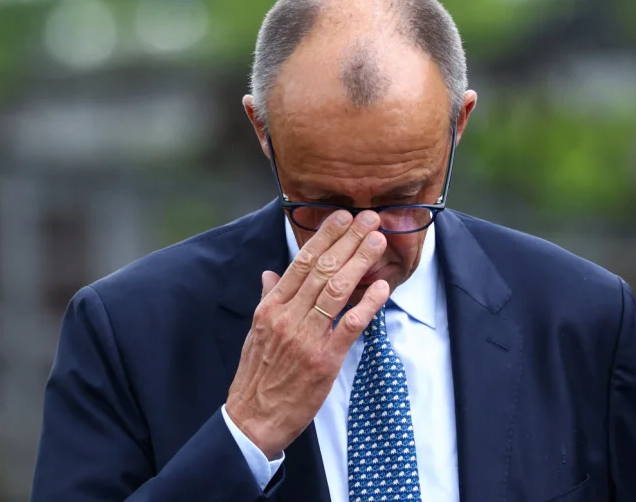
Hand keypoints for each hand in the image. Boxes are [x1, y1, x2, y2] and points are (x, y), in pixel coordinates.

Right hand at [224, 210, 389, 458]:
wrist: (253, 417)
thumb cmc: (256, 376)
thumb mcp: (255, 332)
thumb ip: (267, 300)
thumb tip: (270, 274)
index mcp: (270, 308)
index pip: (300, 263)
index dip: (324, 237)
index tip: (341, 217)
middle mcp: (287, 317)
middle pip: (322, 270)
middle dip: (348, 241)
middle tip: (368, 219)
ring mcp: (306, 338)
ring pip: (336, 291)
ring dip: (360, 262)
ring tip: (377, 241)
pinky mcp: (324, 360)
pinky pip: (349, 325)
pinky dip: (368, 304)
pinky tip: (381, 287)